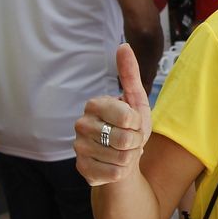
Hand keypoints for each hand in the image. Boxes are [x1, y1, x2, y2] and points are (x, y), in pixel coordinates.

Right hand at [74, 45, 152, 185]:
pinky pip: (114, 173)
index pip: (128, 117)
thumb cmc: (131, 128)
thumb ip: (130, 74)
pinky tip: (115, 165)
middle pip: (125, 139)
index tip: (133, 123)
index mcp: (94, 104)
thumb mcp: (136, 100)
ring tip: (123, 152)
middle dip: (136, 142)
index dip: (138, 124)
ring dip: (130, 158)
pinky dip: (122, 172)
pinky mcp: (82, 169)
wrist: (123, 159)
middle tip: (131, 141)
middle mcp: (81, 124)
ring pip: (121, 158)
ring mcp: (79, 148)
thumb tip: (124, 45)